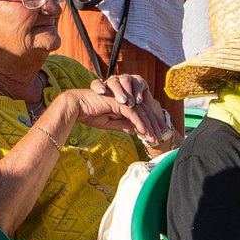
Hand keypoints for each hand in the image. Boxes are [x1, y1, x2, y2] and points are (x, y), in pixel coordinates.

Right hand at [58, 77, 172, 146]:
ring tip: (154, 138)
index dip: (152, 123)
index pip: (142, 114)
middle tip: (163, 136)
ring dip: (148, 127)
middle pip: (145, 113)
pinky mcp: (117, 103)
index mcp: (124, 105)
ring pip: (140, 114)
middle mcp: (126, 102)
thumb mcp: (109, 123)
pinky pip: (131, 114)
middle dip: (155, 125)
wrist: (76, 106)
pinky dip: (139, 123)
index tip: (160, 132)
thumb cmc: (90, 113)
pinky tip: (144, 132)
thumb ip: (123, 125)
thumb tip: (134, 131)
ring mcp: (122, 101)